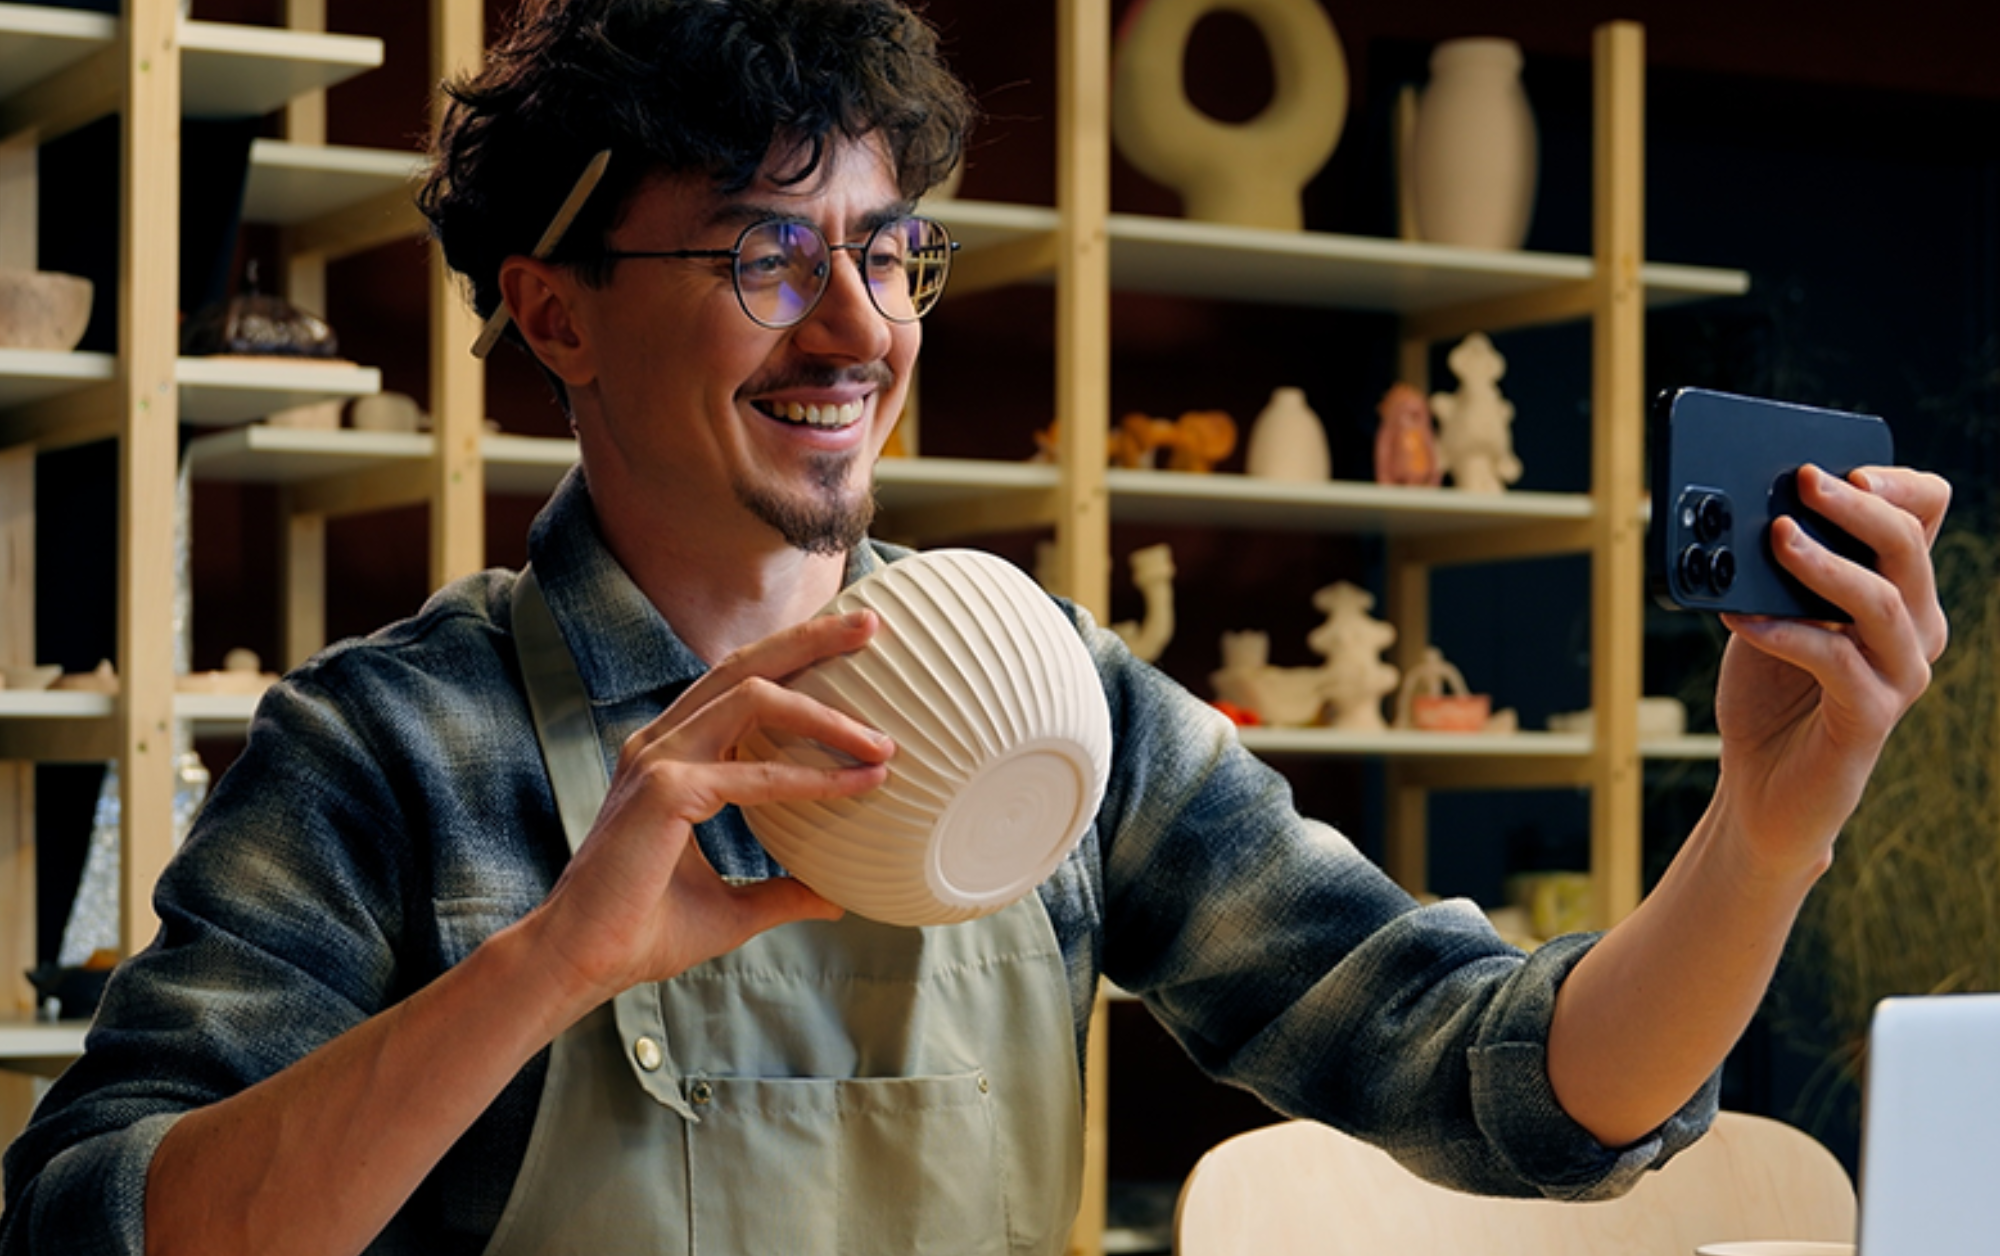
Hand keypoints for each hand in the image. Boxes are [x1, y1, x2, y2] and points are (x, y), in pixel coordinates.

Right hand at [523, 610, 893, 1005]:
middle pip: (746, 665)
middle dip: (811, 639)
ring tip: (882, 738)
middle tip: (871, 624)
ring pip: (752, 697)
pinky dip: (811, 777)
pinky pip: (753, 773)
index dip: (795, 662)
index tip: (855, 653)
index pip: (740, 686)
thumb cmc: (642, 931)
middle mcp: (662, 742)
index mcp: (671, 753)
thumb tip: (834, 897)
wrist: (581, 963)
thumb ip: (781, 892)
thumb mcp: (732, 909)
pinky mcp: (663, 791)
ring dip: (824, 711)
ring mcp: (659, 759)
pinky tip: (858, 784)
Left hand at [1713, 463, 1950, 875]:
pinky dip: (1785, 631)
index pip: (1926, 513)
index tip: (1841, 467)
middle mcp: (1914, 626)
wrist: (1761, 786)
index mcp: (1896, 588)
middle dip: (1854, 506)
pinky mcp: (1871, 716)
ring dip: (1824, 563)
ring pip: (1881, 600)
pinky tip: (1742, 618)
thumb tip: (1748, 511)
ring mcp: (1900, 673)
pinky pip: (1836, 660)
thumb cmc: (1768, 691)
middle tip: (1802, 481)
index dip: (1896, 483)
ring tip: (1776, 538)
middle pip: (1909, 546)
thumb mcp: (1768, 611)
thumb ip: (1774, 568)